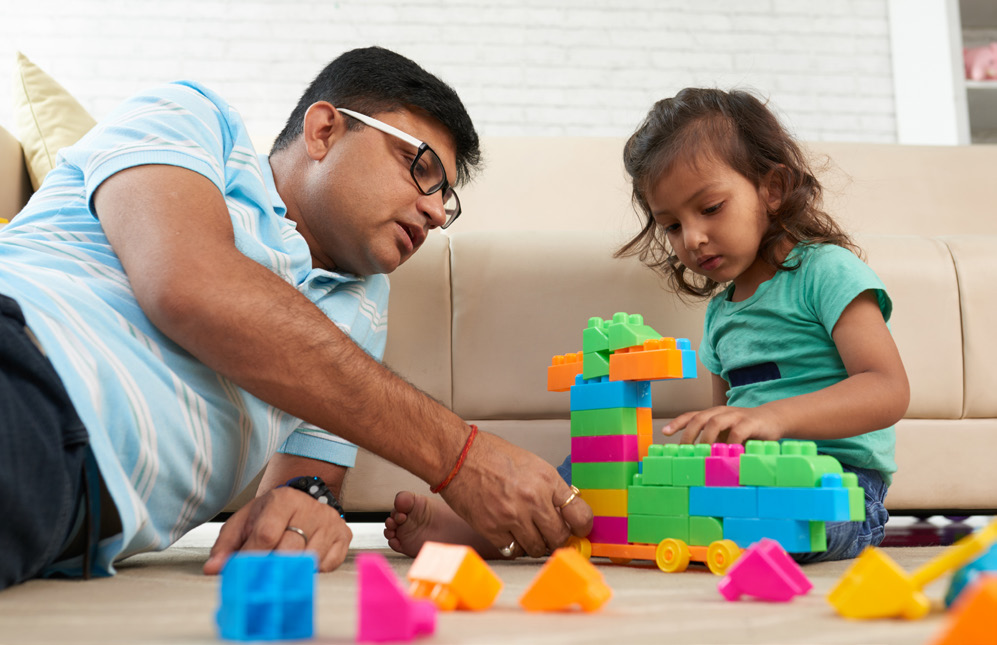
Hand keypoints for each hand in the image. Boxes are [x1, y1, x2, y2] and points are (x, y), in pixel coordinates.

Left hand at [203, 486, 351, 574]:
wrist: (303, 500)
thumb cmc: (271, 514)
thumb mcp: (244, 522)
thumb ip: (226, 546)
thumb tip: (213, 569)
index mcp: (283, 499)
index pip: (267, 535)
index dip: (253, 558)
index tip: (244, 572)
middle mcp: (310, 508)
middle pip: (290, 550)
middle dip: (272, 568)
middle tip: (261, 578)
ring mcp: (330, 522)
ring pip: (309, 560)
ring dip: (292, 571)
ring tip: (282, 567)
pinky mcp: (344, 536)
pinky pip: (327, 565)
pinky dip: (313, 570)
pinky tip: (303, 561)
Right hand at [440, 431, 592, 557]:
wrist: (457, 455)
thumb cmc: (490, 454)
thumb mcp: (530, 463)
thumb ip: (548, 486)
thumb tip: (563, 508)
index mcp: (546, 479)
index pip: (579, 513)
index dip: (583, 527)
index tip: (580, 530)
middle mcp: (533, 499)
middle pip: (559, 536)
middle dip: (558, 539)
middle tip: (553, 536)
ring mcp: (513, 516)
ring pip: (537, 548)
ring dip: (536, 544)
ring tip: (529, 533)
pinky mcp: (493, 529)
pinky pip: (513, 550)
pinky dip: (515, 546)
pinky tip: (511, 534)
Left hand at [662, 405, 783, 444]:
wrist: (774, 419)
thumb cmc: (746, 430)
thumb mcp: (725, 435)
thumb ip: (712, 442)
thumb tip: (695, 460)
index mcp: (713, 414)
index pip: (691, 415)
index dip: (677, 423)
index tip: (665, 433)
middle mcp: (721, 412)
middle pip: (700, 418)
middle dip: (689, 434)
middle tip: (685, 450)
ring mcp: (736, 416)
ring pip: (715, 422)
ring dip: (706, 438)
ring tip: (703, 453)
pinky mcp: (750, 423)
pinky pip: (737, 432)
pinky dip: (730, 443)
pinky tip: (728, 454)